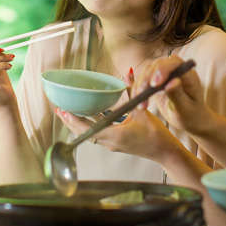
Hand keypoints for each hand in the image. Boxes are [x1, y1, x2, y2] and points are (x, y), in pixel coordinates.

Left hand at [56, 70, 183, 161]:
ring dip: (78, 124)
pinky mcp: (115, 144)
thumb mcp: (143, 111)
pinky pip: (97, 134)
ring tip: (67, 113)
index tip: (65, 111)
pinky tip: (86, 115)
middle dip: (70, 122)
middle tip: (59, 110)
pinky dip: (89, 125)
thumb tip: (128, 73)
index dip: (75, 121)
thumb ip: (132, 91)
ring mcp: (112, 145)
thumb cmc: (156, 135)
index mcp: (115, 135)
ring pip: (89, 135)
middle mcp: (110, 142)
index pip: (89, 129)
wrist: (165, 153)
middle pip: (84, 133)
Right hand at [132, 54, 209, 133]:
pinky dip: (138, 89)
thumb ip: (178, 95)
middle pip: (157, 64)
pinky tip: (137, 102)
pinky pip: (143, 79)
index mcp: (188, 74)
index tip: (154, 85)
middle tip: (141, 94)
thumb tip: (171, 82)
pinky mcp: (156, 79)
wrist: (189, 120)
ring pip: (147, 71)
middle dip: (147, 78)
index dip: (162, 70)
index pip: (174, 63)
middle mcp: (176, 70)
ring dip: (140, 85)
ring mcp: (165, 73)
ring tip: (141, 105)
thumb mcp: (185, 109)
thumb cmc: (191, 115)